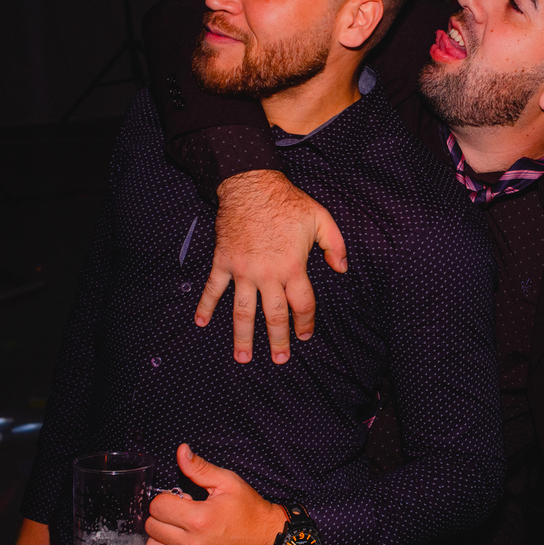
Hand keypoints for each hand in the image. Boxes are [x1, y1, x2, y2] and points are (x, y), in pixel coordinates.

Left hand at [144, 444, 287, 544]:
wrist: (272, 539)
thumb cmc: (251, 511)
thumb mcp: (229, 483)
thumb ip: (200, 468)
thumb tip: (181, 451)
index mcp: (200, 518)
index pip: (157, 506)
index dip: (167, 499)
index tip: (182, 500)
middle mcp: (194, 544)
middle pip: (152, 528)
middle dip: (162, 517)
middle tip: (181, 515)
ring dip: (159, 541)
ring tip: (175, 535)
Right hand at [200, 170, 346, 363]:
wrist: (251, 185)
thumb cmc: (288, 202)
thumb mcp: (321, 219)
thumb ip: (336, 245)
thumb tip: (342, 269)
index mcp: (293, 266)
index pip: (302, 304)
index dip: (305, 322)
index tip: (304, 335)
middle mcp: (268, 273)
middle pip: (274, 315)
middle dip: (278, 340)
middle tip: (279, 359)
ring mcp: (243, 270)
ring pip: (243, 310)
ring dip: (243, 336)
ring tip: (243, 357)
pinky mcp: (224, 262)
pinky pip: (213, 288)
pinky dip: (206, 305)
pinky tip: (202, 322)